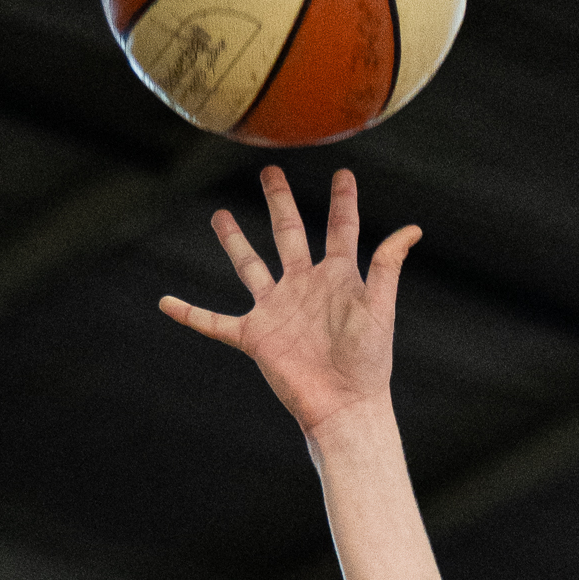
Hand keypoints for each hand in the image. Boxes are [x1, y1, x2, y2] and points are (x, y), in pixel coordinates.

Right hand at [159, 164, 418, 436]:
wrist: (344, 408)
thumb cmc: (368, 363)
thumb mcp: (379, 309)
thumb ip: (387, 266)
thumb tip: (412, 229)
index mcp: (337, 278)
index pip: (340, 229)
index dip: (343, 202)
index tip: (344, 174)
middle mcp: (304, 286)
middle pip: (288, 233)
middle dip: (280, 201)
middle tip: (270, 172)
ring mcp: (277, 309)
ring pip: (249, 265)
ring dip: (233, 241)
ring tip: (220, 216)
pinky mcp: (255, 337)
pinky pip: (215, 322)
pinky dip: (190, 314)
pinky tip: (165, 302)